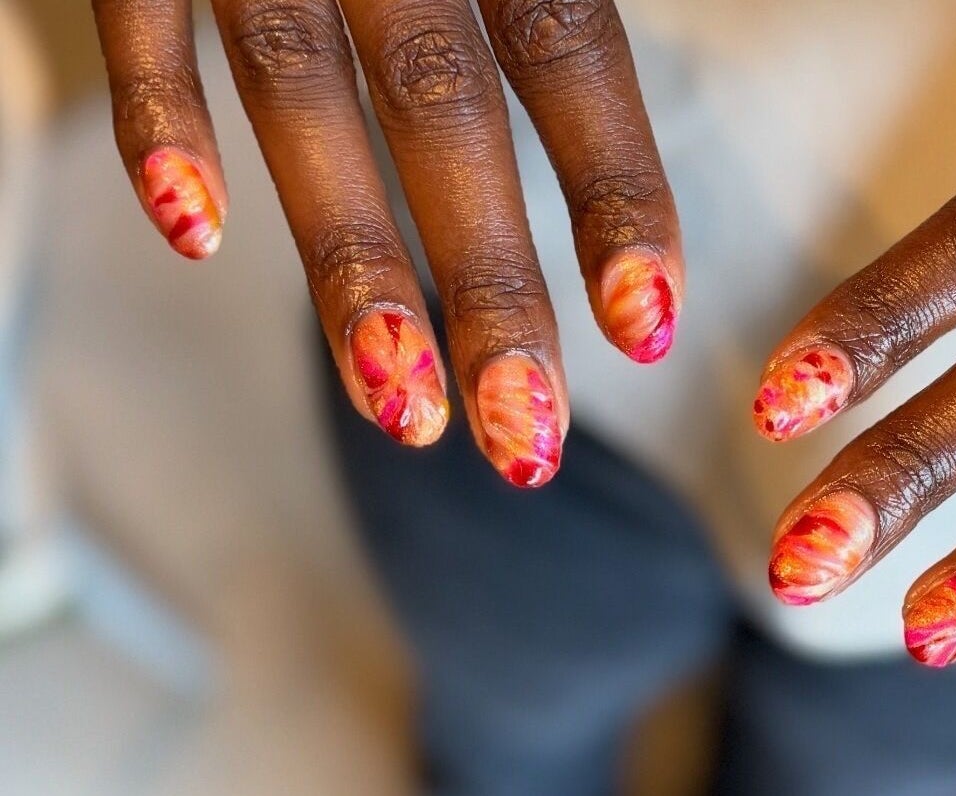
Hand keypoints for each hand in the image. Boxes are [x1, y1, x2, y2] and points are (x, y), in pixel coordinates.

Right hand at [94, 0, 682, 485]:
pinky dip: (159, 119)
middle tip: (531, 442)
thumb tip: (620, 69)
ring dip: (350, 261)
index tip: (650, 327)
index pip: (572, 56)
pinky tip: (193, 237)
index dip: (614, 192)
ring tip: (405, 409)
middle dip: (491, 284)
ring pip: (301, 94)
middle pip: (446, 110)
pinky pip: (140, 11)